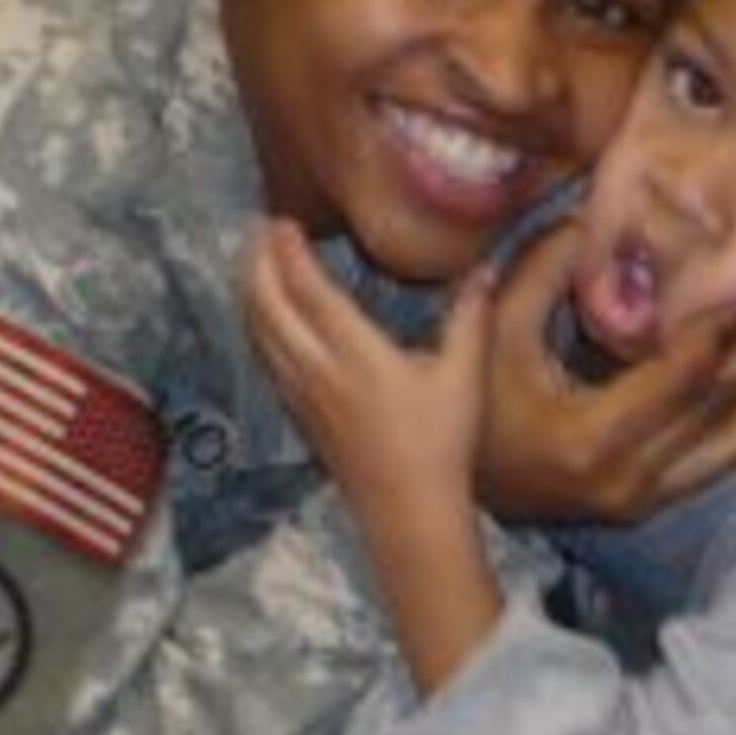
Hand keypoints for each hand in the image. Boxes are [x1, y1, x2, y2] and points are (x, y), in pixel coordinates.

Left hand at [242, 217, 486, 515]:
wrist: (408, 512)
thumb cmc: (439, 447)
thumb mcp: (464, 377)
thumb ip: (471, 318)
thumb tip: (484, 271)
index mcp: (357, 354)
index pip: (309, 290)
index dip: (289, 252)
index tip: (282, 222)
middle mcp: (319, 371)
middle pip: (267, 306)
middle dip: (256, 263)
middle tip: (259, 231)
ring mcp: (303, 395)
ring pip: (258, 333)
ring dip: (251, 292)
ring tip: (254, 264)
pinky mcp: (300, 416)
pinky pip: (265, 358)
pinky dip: (258, 326)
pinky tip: (265, 320)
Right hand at [473, 225, 735, 523]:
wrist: (447, 488)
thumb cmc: (466, 405)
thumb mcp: (491, 330)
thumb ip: (545, 269)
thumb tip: (595, 213)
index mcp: (591, 441)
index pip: (680, 380)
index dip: (721, 333)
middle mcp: (628, 481)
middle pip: (723, 410)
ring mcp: (642, 498)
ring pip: (735, 441)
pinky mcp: (649, 501)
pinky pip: (719, 458)